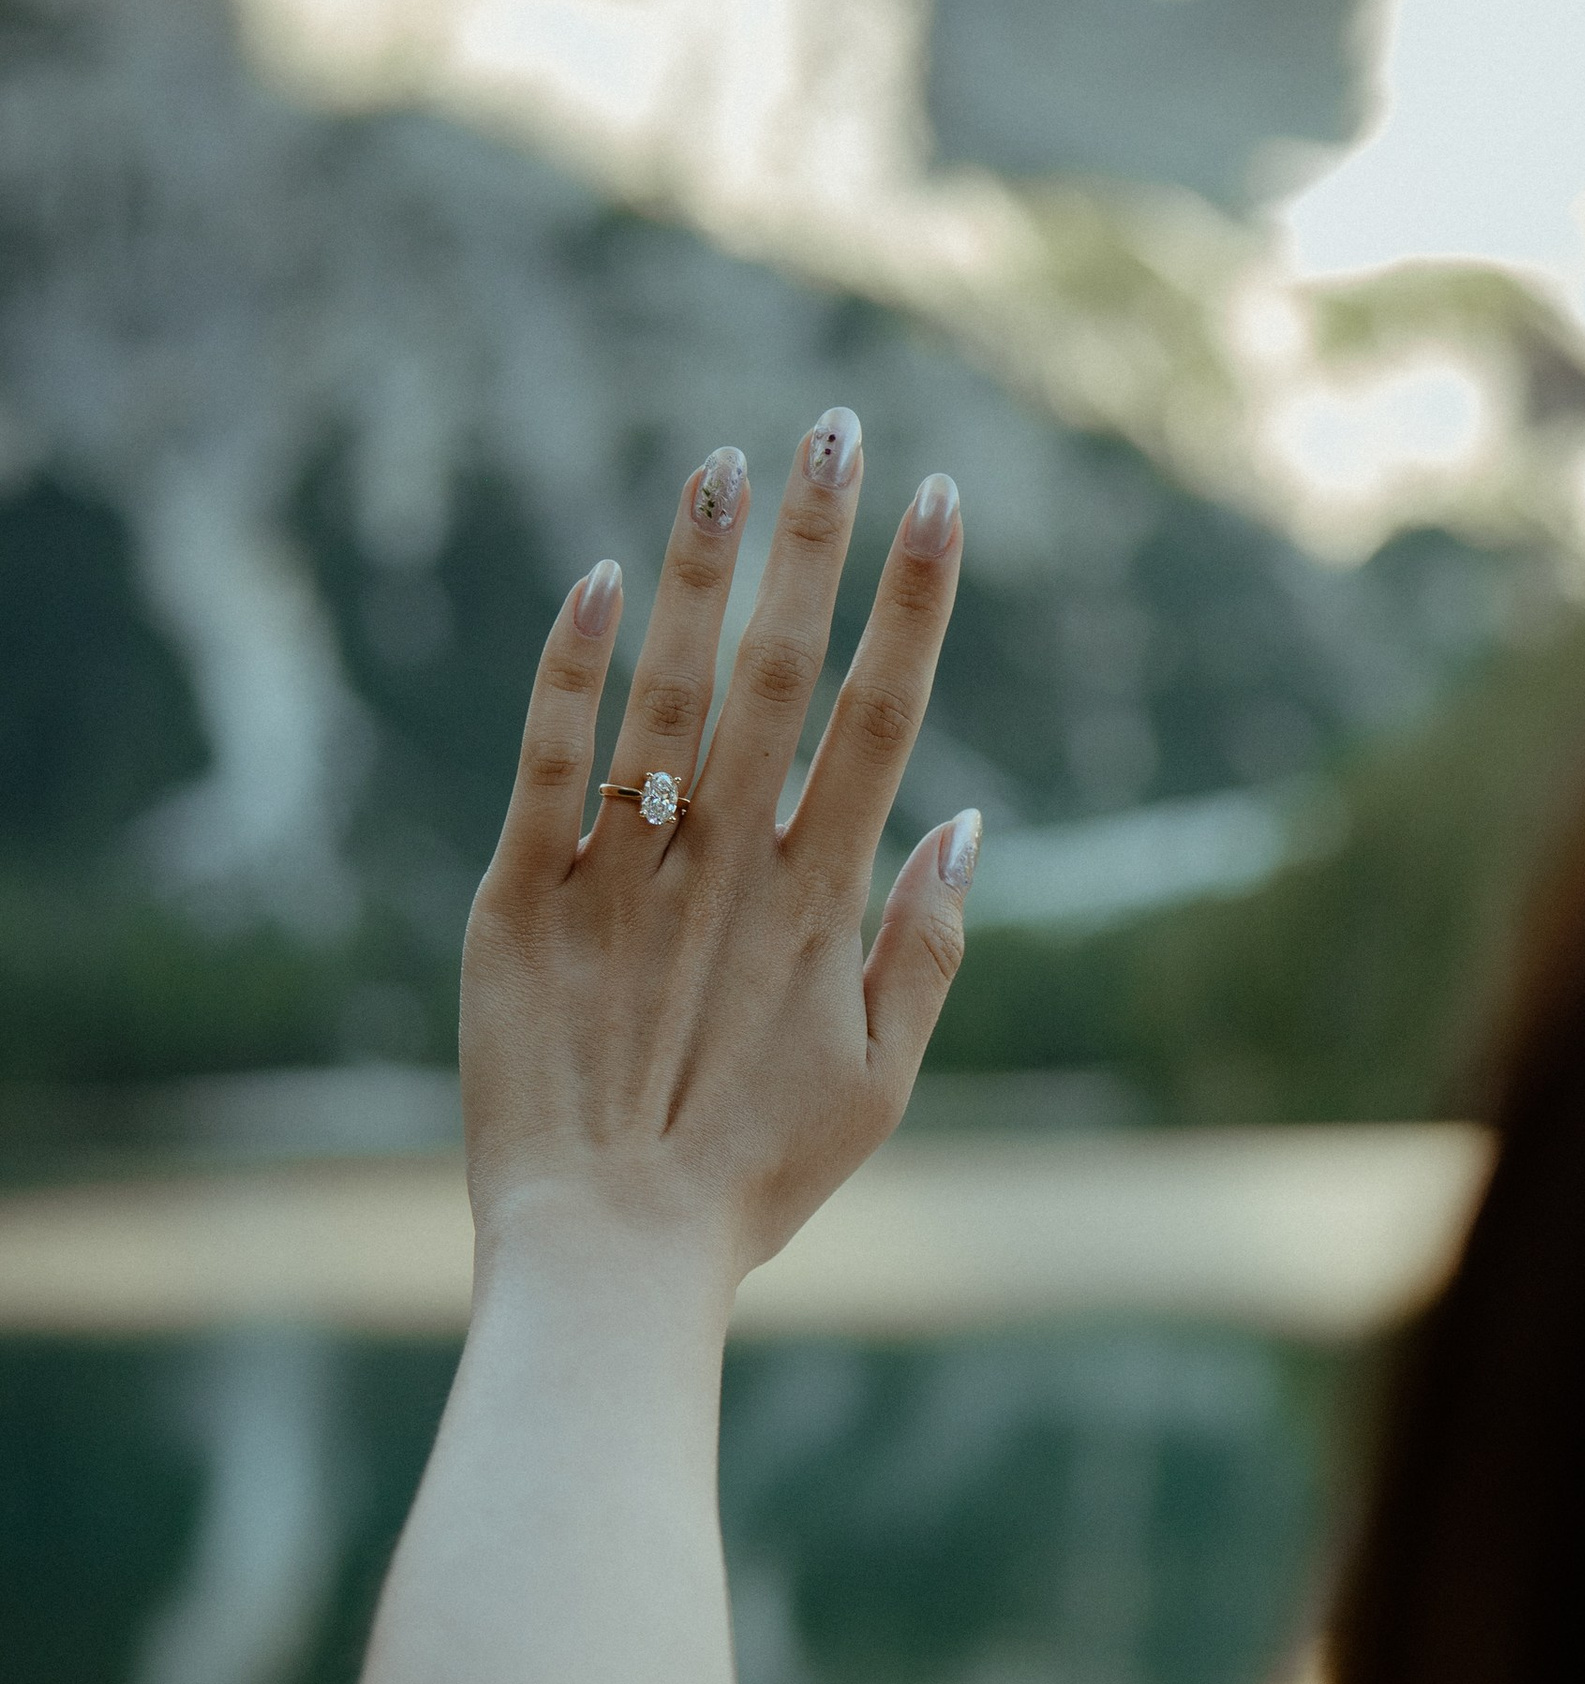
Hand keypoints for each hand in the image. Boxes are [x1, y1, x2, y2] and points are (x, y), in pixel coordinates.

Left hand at [460, 418, 977, 1284]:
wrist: (607, 1258)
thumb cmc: (750, 1183)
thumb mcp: (879, 1085)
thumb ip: (924, 946)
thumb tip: (966, 817)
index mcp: (818, 904)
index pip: (884, 717)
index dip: (914, 603)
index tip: (941, 497)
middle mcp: (727, 868)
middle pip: (788, 674)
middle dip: (820, 543)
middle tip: (838, 425)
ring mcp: (622, 878)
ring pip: (672, 693)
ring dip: (708, 572)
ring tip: (727, 459)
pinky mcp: (518, 903)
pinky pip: (546, 764)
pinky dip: (573, 671)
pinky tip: (599, 579)